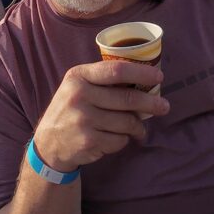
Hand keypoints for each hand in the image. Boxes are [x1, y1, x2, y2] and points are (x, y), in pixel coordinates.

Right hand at [33, 61, 169, 172]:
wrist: (48, 143)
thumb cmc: (71, 109)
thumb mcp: (78, 86)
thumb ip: (103, 80)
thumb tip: (144, 81)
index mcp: (78, 76)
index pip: (116, 70)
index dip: (141, 73)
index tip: (158, 77)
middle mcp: (79, 95)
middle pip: (127, 98)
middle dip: (150, 103)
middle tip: (164, 106)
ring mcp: (83, 119)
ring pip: (127, 122)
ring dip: (137, 126)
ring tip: (138, 128)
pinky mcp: (88, 141)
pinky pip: (120, 140)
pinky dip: (124, 139)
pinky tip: (117, 137)